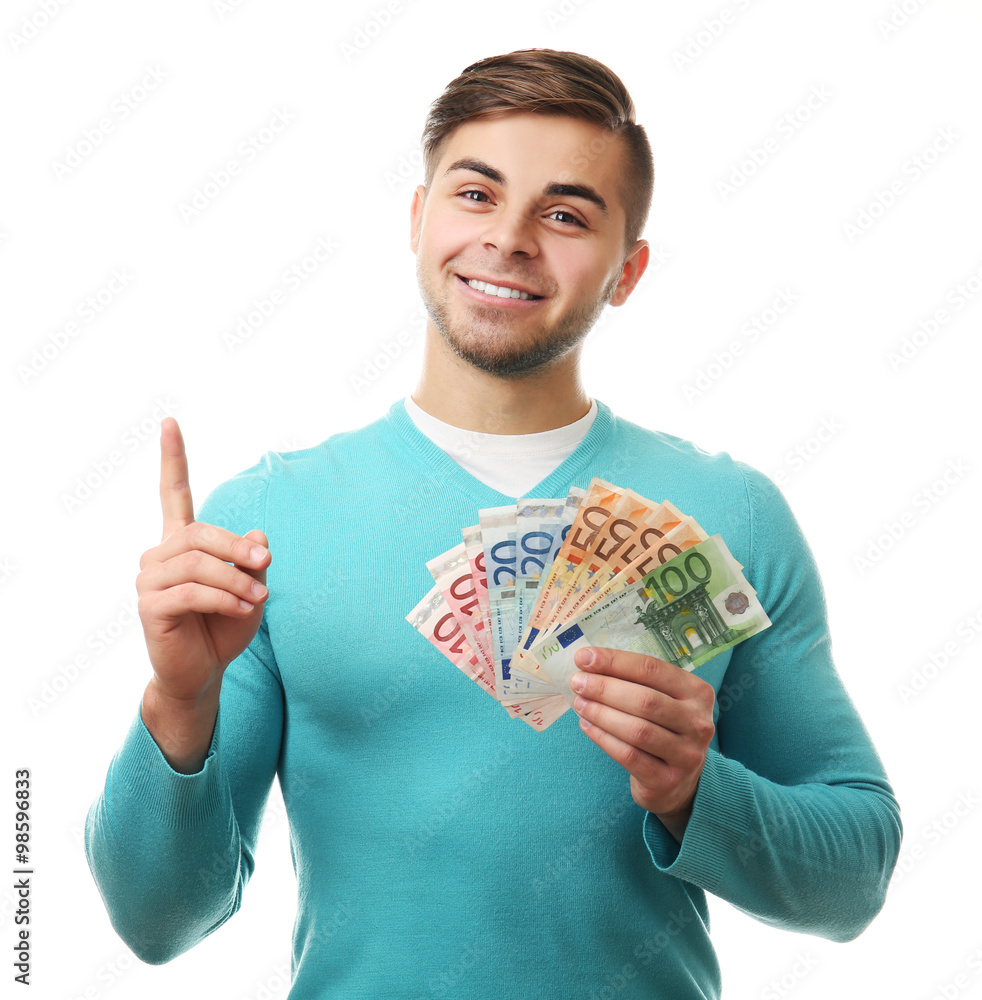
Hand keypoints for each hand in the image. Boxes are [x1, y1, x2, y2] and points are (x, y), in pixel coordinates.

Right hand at [135, 418, 269, 768]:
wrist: (202, 673)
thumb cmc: (225, 627)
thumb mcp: (250, 588)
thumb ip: (252, 561)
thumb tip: (259, 536)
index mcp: (181, 544)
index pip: (172, 493)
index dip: (172, 458)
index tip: (169, 422)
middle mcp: (159, 556)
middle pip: (198, 534)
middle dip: (236, 548)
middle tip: (266, 565)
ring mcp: (150, 581)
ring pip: (197, 564)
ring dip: (235, 579)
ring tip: (258, 597)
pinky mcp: (151, 607)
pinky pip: (192, 593)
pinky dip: (224, 598)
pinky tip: (245, 608)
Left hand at [570, 647, 715, 842]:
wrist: (677, 782)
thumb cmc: (662, 728)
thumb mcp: (660, 699)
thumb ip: (633, 680)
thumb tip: (588, 662)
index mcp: (697, 692)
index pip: (652, 669)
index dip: (615, 662)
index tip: (583, 657)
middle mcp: (698, 723)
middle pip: (645, 700)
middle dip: (605, 688)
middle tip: (577, 682)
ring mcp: (687, 754)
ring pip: (637, 729)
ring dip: (601, 713)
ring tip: (579, 703)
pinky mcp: (668, 781)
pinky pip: (629, 756)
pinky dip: (603, 738)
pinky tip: (586, 726)